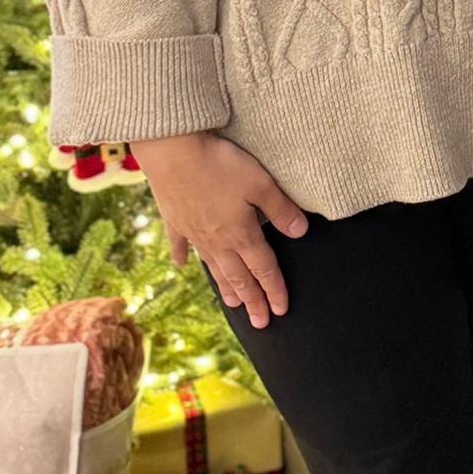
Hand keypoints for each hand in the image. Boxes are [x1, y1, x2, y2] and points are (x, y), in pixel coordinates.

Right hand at [128, 132, 307, 328]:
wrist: (171, 150)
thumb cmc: (219, 164)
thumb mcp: (260, 183)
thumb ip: (281, 210)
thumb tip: (301, 232)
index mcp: (241, 234)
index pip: (264, 269)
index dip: (275, 290)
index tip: (281, 310)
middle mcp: (217, 241)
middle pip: (239, 277)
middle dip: (252, 300)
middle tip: (260, 323)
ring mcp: (193, 232)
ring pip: (213, 267)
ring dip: (225, 287)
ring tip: (232, 304)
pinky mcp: (174, 219)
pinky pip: (179, 244)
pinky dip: (181, 257)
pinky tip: (181, 266)